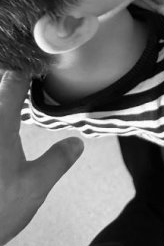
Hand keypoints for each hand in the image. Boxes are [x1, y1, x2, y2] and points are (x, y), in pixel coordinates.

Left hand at [0, 72, 83, 245]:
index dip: (24, 69)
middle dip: (8, 83)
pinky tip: (7, 134)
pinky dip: (2, 121)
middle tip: (21, 70)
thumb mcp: (35, 185)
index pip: (12, 85)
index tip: (35, 60)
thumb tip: (75, 142)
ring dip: (3, 105)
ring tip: (12, 99)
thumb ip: (57, 160)